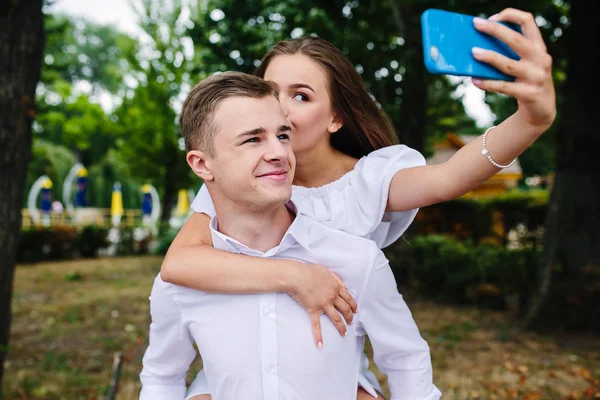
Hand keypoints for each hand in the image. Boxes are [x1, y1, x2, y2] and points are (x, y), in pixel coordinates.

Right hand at [285, 261, 356, 347]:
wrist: (296, 276)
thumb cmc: (310, 271)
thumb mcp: (326, 271)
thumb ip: (336, 278)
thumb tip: (344, 286)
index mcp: (336, 287)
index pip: (348, 298)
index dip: (353, 305)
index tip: (356, 310)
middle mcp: (332, 297)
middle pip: (345, 309)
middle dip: (349, 317)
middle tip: (351, 322)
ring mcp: (323, 305)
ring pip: (336, 318)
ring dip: (341, 327)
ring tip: (344, 333)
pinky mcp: (313, 310)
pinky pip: (316, 325)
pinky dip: (318, 335)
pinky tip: (320, 345)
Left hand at [471, 8, 555, 130]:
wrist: (541, 110)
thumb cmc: (526, 82)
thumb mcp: (523, 64)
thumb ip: (509, 53)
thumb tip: (477, 46)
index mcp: (539, 47)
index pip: (528, 21)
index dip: (510, 15)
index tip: (491, 18)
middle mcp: (541, 59)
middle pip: (516, 40)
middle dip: (495, 30)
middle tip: (477, 24)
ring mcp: (536, 77)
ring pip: (508, 64)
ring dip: (489, 57)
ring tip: (473, 52)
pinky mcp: (529, 93)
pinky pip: (504, 86)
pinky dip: (488, 83)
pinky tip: (475, 80)